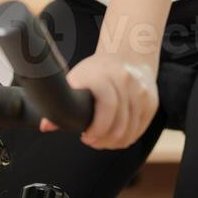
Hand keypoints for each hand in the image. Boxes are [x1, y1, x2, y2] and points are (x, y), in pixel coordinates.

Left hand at [39, 51, 158, 149]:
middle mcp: (126, 80)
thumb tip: (46, 125)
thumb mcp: (76, 80)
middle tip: (92, 141)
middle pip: (119, 124)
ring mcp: (141, 91)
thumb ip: (62, 103)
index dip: (97, 128)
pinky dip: (126, 138)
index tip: (85, 136)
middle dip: (103, 140)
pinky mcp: (151, 101)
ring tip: (102, 141)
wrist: (126, 55)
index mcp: (103, 74)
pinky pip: (139, 130)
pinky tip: (115, 137)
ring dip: (114, 142)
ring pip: (130, 131)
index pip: (108, 106)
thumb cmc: (95, 72)